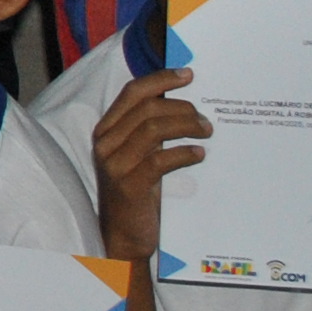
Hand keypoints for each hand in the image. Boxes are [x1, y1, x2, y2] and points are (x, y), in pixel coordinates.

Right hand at [92, 68, 209, 263]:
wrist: (123, 235)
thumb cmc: (138, 192)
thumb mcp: (140, 155)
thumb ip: (151, 130)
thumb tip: (187, 104)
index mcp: (107, 129)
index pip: (133, 92)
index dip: (162, 79)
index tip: (189, 75)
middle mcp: (105, 143)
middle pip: (147, 108)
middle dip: (182, 107)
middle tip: (206, 119)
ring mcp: (114, 164)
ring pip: (153, 129)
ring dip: (186, 126)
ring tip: (206, 132)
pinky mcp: (128, 186)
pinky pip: (159, 160)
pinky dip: (183, 153)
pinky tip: (199, 154)